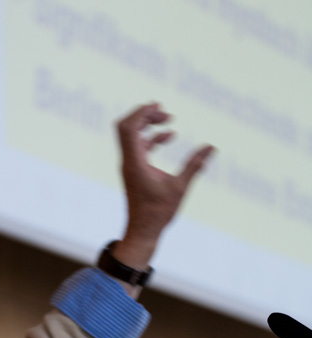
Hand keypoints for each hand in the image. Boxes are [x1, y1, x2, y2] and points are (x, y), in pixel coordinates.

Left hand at [114, 103, 214, 267]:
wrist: (143, 231)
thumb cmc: (158, 213)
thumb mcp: (180, 188)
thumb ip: (195, 166)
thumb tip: (212, 147)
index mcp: (134, 163)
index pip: (128, 128)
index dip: (140, 112)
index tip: (159, 105)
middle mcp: (128, 161)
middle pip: (126, 127)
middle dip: (144, 115)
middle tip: (165, 111)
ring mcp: (130, 166)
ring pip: (132, 136)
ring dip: (148, 124)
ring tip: (169, 119)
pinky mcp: (135, 170)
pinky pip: (140, 146)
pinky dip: (152, 138)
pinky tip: (170, 136)